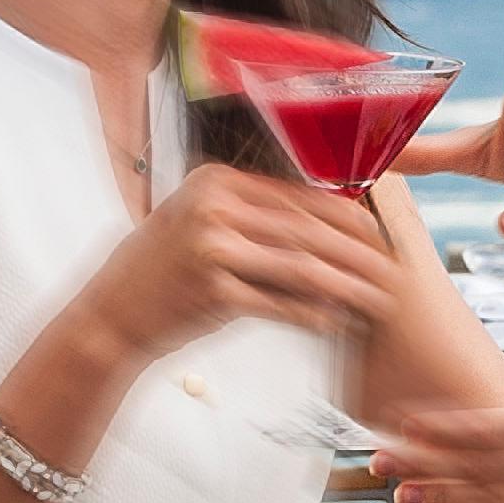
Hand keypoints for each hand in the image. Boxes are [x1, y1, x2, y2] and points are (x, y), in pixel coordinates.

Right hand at [77, 161, 425, 370]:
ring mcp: (211, 247)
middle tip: (392, 269)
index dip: (349, 215)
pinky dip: (314, 314)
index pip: (300, 194)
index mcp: (215, 180)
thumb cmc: (165, 271)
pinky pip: (282, 303)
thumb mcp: (202, 223)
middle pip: (308, 228)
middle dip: (358, 251)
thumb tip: (333, 219)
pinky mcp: (214, 291)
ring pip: (303, 265)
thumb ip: (256, 215)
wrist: (111, 314)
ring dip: (347, 285)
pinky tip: (337, 321)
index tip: (381, 233)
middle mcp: (213, 206)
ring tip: (377, 298)